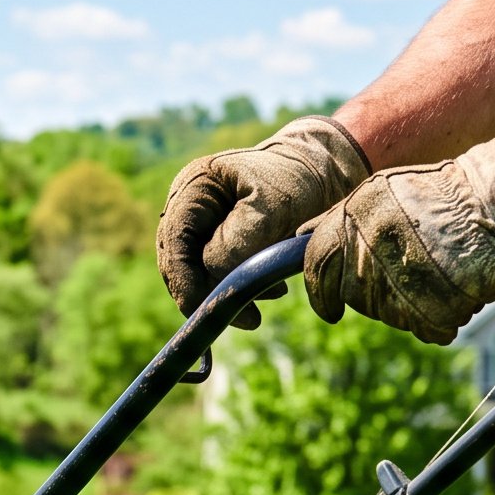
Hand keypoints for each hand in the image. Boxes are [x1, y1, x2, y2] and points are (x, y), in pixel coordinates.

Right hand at [155, 116, 371, 326]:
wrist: (320, 175)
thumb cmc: (298, 181)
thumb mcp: (275, 205)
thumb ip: (239, 239)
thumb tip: (213, 271)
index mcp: (193, 187)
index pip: (174, 240)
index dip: (184, 280)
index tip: (207, 309)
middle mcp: (188, 208)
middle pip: (179, 264)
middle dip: (209, 295)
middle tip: (250, 319)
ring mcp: (201, 228)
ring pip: (199, 275)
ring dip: (229, 293)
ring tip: (274, 293)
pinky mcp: (218, 245)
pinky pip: (218, 277)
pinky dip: (241, 289)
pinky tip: (272, 290)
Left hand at [299, 127, 494, 343]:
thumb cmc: (451, 195)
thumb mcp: (388, 190)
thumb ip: (344, 218)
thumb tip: (302, 240)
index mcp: (358, 213)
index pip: (317, 264)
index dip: (319, 291)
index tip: (328, 308)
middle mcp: (374, 246)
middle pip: (355, 294)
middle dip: (375, 293)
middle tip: (407, 278)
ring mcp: (402, 279)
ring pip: (389, 313)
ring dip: (408, 303)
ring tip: (439, 273)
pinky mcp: (432, 307)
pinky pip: (425, 326)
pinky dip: (439, 317)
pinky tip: (456, 289)